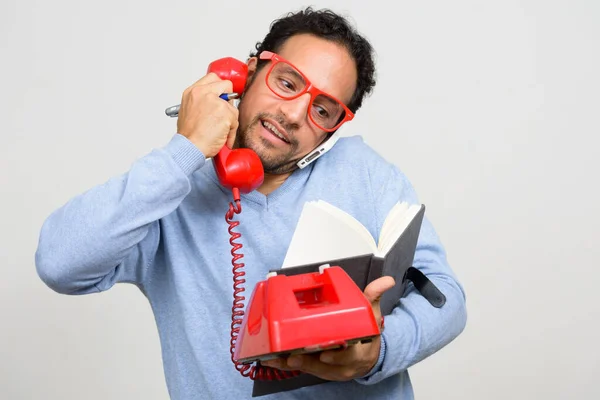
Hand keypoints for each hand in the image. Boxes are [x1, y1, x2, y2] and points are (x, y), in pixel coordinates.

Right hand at [176, 72, 238, 157]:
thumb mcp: (188, 110)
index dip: (220, 87)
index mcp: (193, 92)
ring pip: (232, 106)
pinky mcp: (225, 113)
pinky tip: (222, 137)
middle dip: (228, 99)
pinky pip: (235, 120)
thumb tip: (214, 101)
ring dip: (229, 120)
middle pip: (226, 85)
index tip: (222, 95)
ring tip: (219, 130)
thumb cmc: (188, 135)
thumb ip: (201, 101)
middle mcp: (203, 93)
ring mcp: (215, 102)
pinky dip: (231, 131)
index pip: (212, 78)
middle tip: (223, 113)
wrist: (189, 147)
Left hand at [262, 276, 394, 380]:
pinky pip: (302, 369)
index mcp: (358, 352)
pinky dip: (287, 364)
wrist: (369, 357)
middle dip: (306, 361)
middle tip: (290, 355)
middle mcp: (344, 366)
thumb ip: (374, 296)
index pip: (348, 357)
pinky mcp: (319, 372)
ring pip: (310, 369)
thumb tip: (386, 280)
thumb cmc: (368, 337)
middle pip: (324, 366)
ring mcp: (331, 371)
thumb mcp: (372, 315)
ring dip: (291, 363)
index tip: (324, 354)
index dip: (336, 356)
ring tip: (275, 357)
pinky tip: (273, 359)